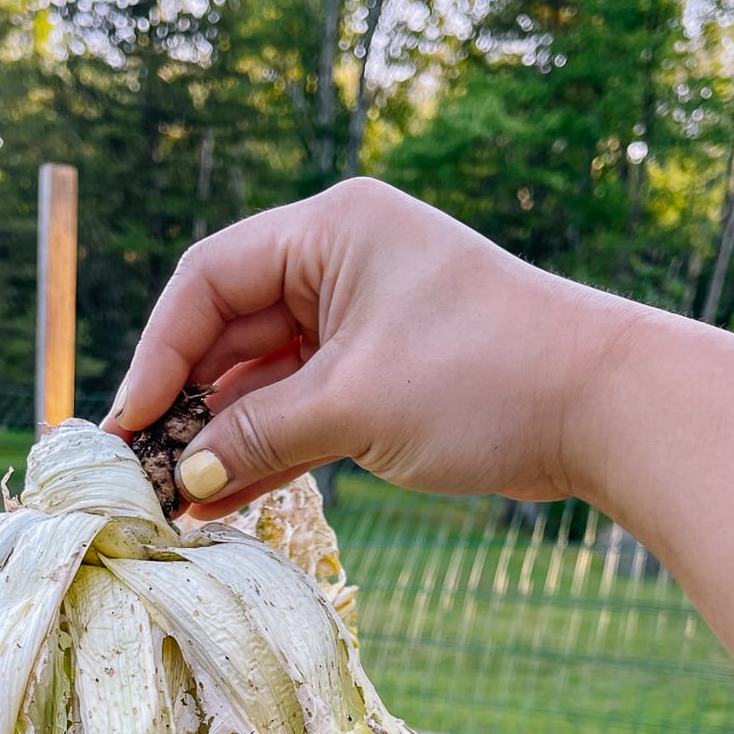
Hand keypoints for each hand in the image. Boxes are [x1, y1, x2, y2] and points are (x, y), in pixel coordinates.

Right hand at [103, 178, 625, 516]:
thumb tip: (184, 481)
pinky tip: (228, 498)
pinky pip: (308, 409)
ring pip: (269, 379)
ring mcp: (366, 324)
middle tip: (144, 473)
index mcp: (331, 232)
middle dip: (189, 404)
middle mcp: (342, 265)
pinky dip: (273, 450)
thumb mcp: (355, 405)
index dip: (159, 353)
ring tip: (179, 502)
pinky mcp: (388, 377)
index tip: (127, 425)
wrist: (607, 409)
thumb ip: (260, 437)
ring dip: (227, 439)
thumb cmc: (486, 378)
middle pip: (232, 331)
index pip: (209, 280)